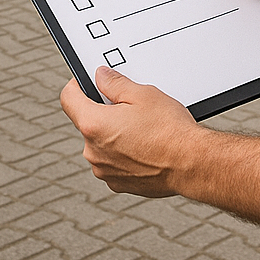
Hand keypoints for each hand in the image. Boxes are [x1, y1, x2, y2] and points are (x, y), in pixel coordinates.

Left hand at [59, 66, 203, 196]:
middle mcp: (93, 152)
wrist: (190, 164)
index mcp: (94, 125)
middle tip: (130, 106)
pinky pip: (113, 162)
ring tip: (142, 129)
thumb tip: (100, 76)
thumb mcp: (142, 93)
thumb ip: (114, 83)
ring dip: (114, 135)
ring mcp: (104, 171)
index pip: (68, 98)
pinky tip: (145, 146)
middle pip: (88, 122)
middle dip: (104, 112)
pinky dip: (123, 153)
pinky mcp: (117, 183)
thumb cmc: (169, 130)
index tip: (87, 82)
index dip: (77, 85)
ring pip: (101, 143)